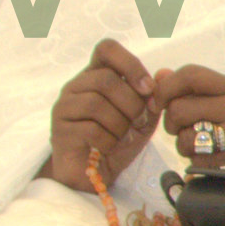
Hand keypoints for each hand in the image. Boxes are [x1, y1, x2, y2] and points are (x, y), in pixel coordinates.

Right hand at [48, 38, 160, 193]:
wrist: (95, 176)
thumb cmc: (116, 142)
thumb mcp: (142, 118)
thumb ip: (153, 97)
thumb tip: (164, 74)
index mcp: (96, 75)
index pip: (107, 49)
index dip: (130, 64)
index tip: (147, 88)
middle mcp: (76, 86)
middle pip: (106, 80)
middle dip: (131, 104)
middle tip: (137, 122)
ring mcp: (64, 106)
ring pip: (96, 103)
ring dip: (119, 124)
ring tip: (121, 137)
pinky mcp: (59, 129)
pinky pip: (89, 129)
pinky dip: (108, 141)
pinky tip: (108, 147)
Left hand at [157, 65, 224, 169]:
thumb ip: (194, 87)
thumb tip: (159, 76)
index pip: (191, 75)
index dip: (166, 87)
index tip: (158, 101)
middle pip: (180, 109)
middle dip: (171, 122)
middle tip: (180, 128)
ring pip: (185, 139)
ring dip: (183, 145)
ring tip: (198, 144)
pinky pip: (197, 161)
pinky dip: (196, 162)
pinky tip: (211, 157)